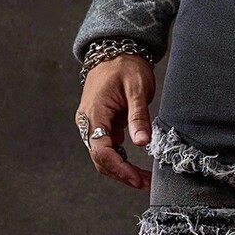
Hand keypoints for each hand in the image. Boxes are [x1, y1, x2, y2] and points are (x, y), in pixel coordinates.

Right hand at [75, 56, 154, 189]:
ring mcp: (92, 124)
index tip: (138, 179)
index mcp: (94, 113)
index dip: (120, 168)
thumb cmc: (127, 66)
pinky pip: (108, 149)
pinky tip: (138, 167)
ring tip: (145, 178)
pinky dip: (122, 160)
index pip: (101, 150)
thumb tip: (142, 143)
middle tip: (146, 183)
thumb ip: (139, 116)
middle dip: (122, 175)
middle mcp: (88, 121)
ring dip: (122, 170)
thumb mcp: (137, 89)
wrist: (117, 50)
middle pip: (100, 159)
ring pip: (103, 157)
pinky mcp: (101, 125)